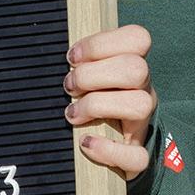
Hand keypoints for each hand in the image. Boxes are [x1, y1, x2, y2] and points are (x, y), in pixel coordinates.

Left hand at [66, 24, 156, 179]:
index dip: (102, 44)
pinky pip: (137, 156)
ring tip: (72, 114)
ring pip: (140, 105)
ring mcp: (143, 124)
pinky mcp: (137, 156)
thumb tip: (51, 59)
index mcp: (131, 68)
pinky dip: (108, 150)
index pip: (138, 38)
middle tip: (69, 87)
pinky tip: (86, 143)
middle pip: (137, 69)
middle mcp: (143, 91)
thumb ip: (79, 67)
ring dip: (97, 106)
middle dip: (93, 75)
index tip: (72, 57)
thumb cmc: (91, 105)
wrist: (108, 154)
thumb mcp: (87, 80)